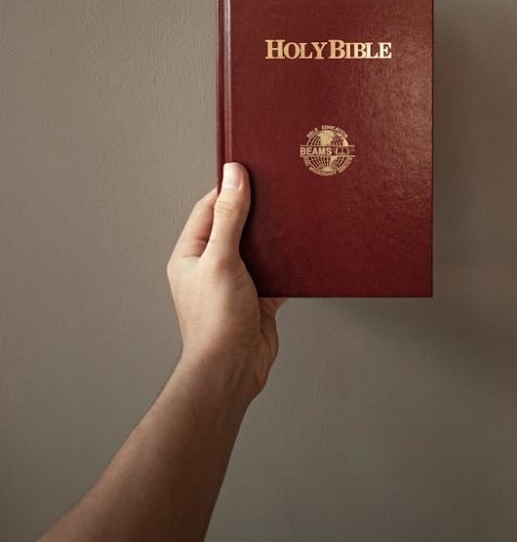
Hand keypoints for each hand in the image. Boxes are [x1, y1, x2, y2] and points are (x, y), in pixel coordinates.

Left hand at [166, 162, 286, 400]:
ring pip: (257, 248)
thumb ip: (230, 216)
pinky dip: (287, 262)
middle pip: (236, 225)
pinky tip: (301, 252)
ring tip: (293, 217)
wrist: (233, 370)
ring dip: (273, 237)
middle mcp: (211, 266)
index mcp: (191, 253)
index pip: (210, 207)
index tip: (254, 171)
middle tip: (278, 190)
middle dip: (256, 209)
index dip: (231, 188)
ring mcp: (235, 282)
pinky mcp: (259, 298)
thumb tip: (233, 176)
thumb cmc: (216, 322)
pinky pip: (275, 271)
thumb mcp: (222, 259)